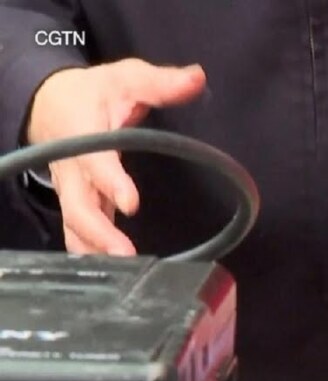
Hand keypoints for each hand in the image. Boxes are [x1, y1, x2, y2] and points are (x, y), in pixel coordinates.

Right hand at [26, 60, 206, 254]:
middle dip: (99, 232)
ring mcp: (73, 190)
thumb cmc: (96, 93)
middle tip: (125, 254)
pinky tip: (112, 277)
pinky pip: (79, 233)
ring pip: (75, 225)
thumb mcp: (126, 77)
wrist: (51, 103)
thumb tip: (198, 78)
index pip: (95, 161)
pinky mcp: (79, 203)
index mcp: (82, 134)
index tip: (130, 202)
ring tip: (121, 273)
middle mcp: (73, 168)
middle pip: (78, 205)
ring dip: (94, 250)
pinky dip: (91, 253)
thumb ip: (160, 82)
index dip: (110, 181)